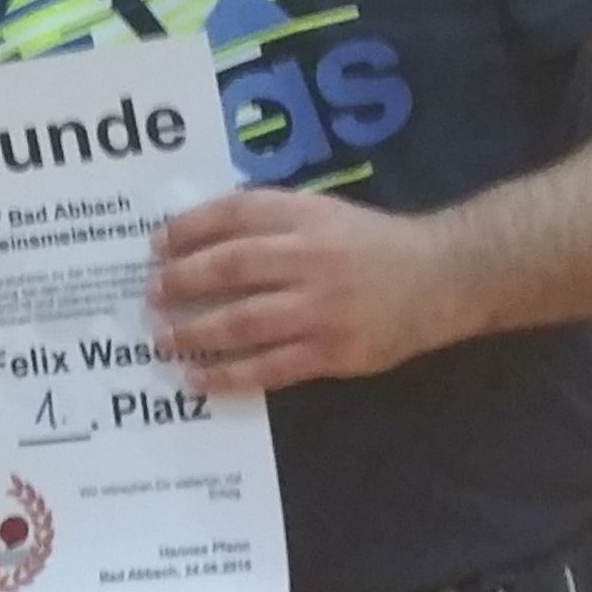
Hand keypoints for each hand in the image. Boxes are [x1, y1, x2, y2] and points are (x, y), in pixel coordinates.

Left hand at [149, 188, 479, 396]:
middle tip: (150, 294)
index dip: (188, 228)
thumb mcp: (323, 213)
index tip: (155, 245)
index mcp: (305, 215)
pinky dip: (229, 374)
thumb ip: (271, 220)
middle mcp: (310, 257)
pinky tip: (198, 378)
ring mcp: (322, 307)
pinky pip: (270, 366)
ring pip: (244, 320)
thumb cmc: (371, 244)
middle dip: (182, 280)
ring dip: (195, 331)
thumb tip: (198, 238)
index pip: (234, 214)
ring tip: (162, 339)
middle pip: (231, 266)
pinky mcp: (332, 351)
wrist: (441, 278)